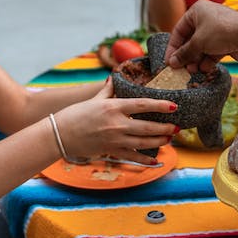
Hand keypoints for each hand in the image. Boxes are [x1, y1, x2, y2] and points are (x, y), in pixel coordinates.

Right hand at [55, 79, 177, 162]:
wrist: (60, 134)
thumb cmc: (75, 114)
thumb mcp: (93, 99)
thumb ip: (108, 90)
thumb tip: (114, 77)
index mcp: (114, 107)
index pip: (143, 104)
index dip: (161, 105)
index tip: (174, 106)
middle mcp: (117, 124)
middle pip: (148, 126)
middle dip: (165, 128)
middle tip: (177, 127)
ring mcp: (115, 139)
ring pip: (144, 142)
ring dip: (160, 141)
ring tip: (169, 139)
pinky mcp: (111, 151)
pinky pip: (133, 156)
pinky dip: (145, 160)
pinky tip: (155, 160)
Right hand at [166, 0, 237, 72]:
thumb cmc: (221, 32)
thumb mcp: (198, 43)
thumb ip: (184, 53)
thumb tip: (172, 63)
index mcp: (197, 11)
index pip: (179, 30)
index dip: (173, 47)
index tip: (168, 61)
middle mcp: (206, 18)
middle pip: (190, 40)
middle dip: (186, 56)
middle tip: (181, 69)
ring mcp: (217, 30)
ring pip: (201, 48)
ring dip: (196, 60)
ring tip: (193, 70)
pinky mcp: (226, 41)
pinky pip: (212, 52)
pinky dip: (208, 61)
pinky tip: (205, 69)